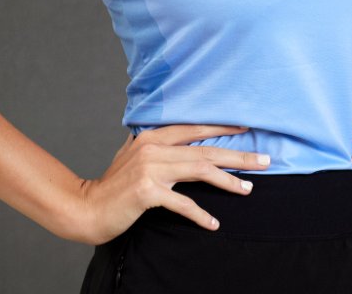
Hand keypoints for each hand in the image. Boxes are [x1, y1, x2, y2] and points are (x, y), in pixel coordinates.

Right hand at [70, 123, 270, 244]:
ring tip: (248, 188)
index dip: (222, 128)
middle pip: (204, 149)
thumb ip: (154, 145)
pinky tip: (213, 223)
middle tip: (264, 160)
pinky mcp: (146, 191)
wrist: (87, 207)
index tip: (246, 130)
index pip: (194, 128)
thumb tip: (177, 140)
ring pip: (200, 171)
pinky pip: (182, 202)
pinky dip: (200, 214)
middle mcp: (153, 147)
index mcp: (151, 135)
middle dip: (238, 155)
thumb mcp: (133, 156)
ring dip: (228, 180)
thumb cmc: (113, 185)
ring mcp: (150, 168)